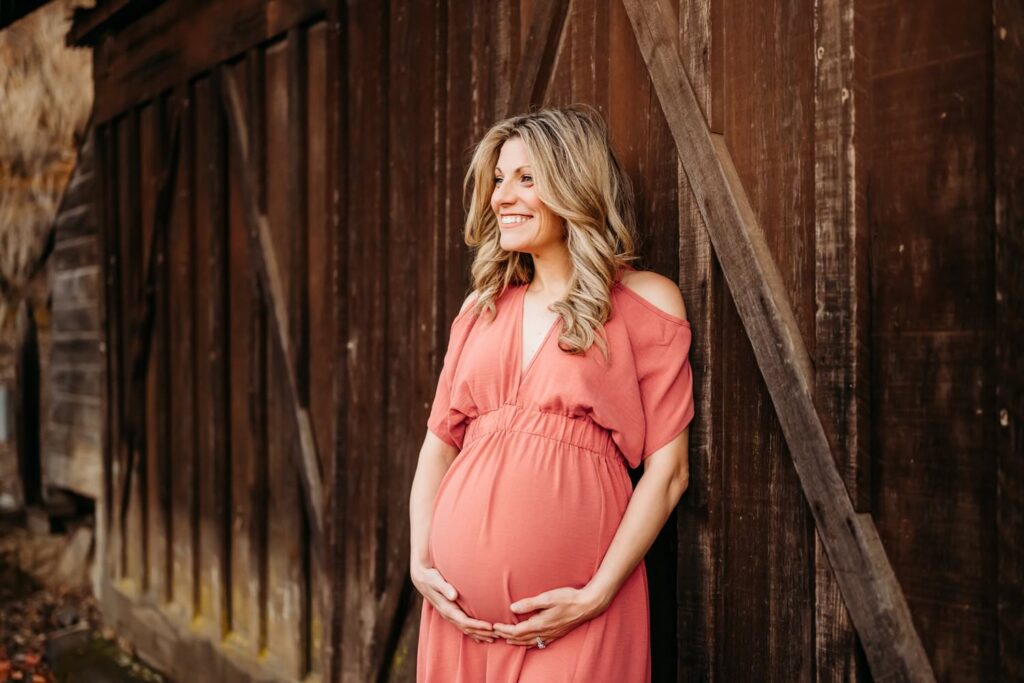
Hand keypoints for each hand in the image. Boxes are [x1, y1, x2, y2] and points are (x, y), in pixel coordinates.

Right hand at [410, 563, 494, 642]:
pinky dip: (472, 632)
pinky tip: (480, 636)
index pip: (464, 621)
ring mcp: (449, 615)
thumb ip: (445, 588)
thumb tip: (453, 596)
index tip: (490, 627)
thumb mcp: (436, 580)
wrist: (421, 578)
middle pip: (467, 628)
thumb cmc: (431, 577)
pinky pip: (462, 625)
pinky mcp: (451, 613)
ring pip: (465, 629)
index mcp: (446, 608)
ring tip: (492, 639)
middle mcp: (448, 614)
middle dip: (481, 632)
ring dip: (478, 634)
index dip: (477, 625)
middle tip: (496, 635)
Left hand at [492, 585, 607, 647]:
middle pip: (521, 638)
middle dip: (507, 636)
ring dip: (517, 642)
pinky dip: (530, 643)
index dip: (504, 629)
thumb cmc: (568, 598)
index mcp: (539, 624)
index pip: (516, 631)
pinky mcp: (557, 634)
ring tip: (508, 640)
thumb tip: (512, 608)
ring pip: (530, 642)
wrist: (587, 605)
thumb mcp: (547, 598)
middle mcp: (544, 632)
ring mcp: (551, 635)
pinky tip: (529, 642)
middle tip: (495, 633)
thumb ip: (529, 604)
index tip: (494, 626)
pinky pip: (540, 643)